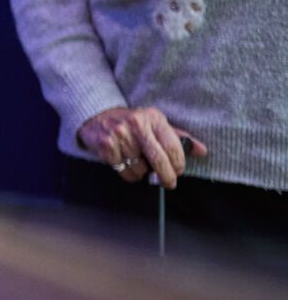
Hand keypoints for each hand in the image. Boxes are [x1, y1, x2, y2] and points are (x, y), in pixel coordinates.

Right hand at [77, 106, 206, 189]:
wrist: (97, 117)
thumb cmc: (132, 123)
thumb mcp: (155, 123)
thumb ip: (178, 137)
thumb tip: (201, 151)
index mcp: (153, 118)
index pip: (173, 146)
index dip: (178, 164)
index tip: (178, 171)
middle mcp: (136, 124)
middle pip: (158, 160)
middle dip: (167, 177)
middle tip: (169, 183)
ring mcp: (120, 135)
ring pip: (140, 169)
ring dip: (143, 174)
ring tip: (140, 165)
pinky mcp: (106, 146)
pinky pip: (124, 172)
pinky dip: (129, 174)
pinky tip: (127, 164)